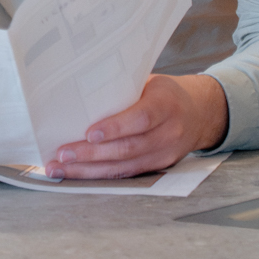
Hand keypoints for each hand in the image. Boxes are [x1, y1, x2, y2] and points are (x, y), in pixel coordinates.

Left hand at [46, 72, 227, 179]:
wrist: (199, 113)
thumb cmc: (164, 93)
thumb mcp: (149, 82)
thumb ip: (123, 88)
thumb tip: (79, 91)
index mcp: (166, 104)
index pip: (141, 118)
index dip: (115, 127)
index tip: (88, 133)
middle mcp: (169, 132)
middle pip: (128, 148)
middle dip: (92, 154)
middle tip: (62, 154)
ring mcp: (165, 154)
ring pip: (124, 167)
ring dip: (89, 170)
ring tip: (60, 168)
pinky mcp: (158, 168)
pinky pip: (126, 175)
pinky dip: (99, 177)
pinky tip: (78, 175)